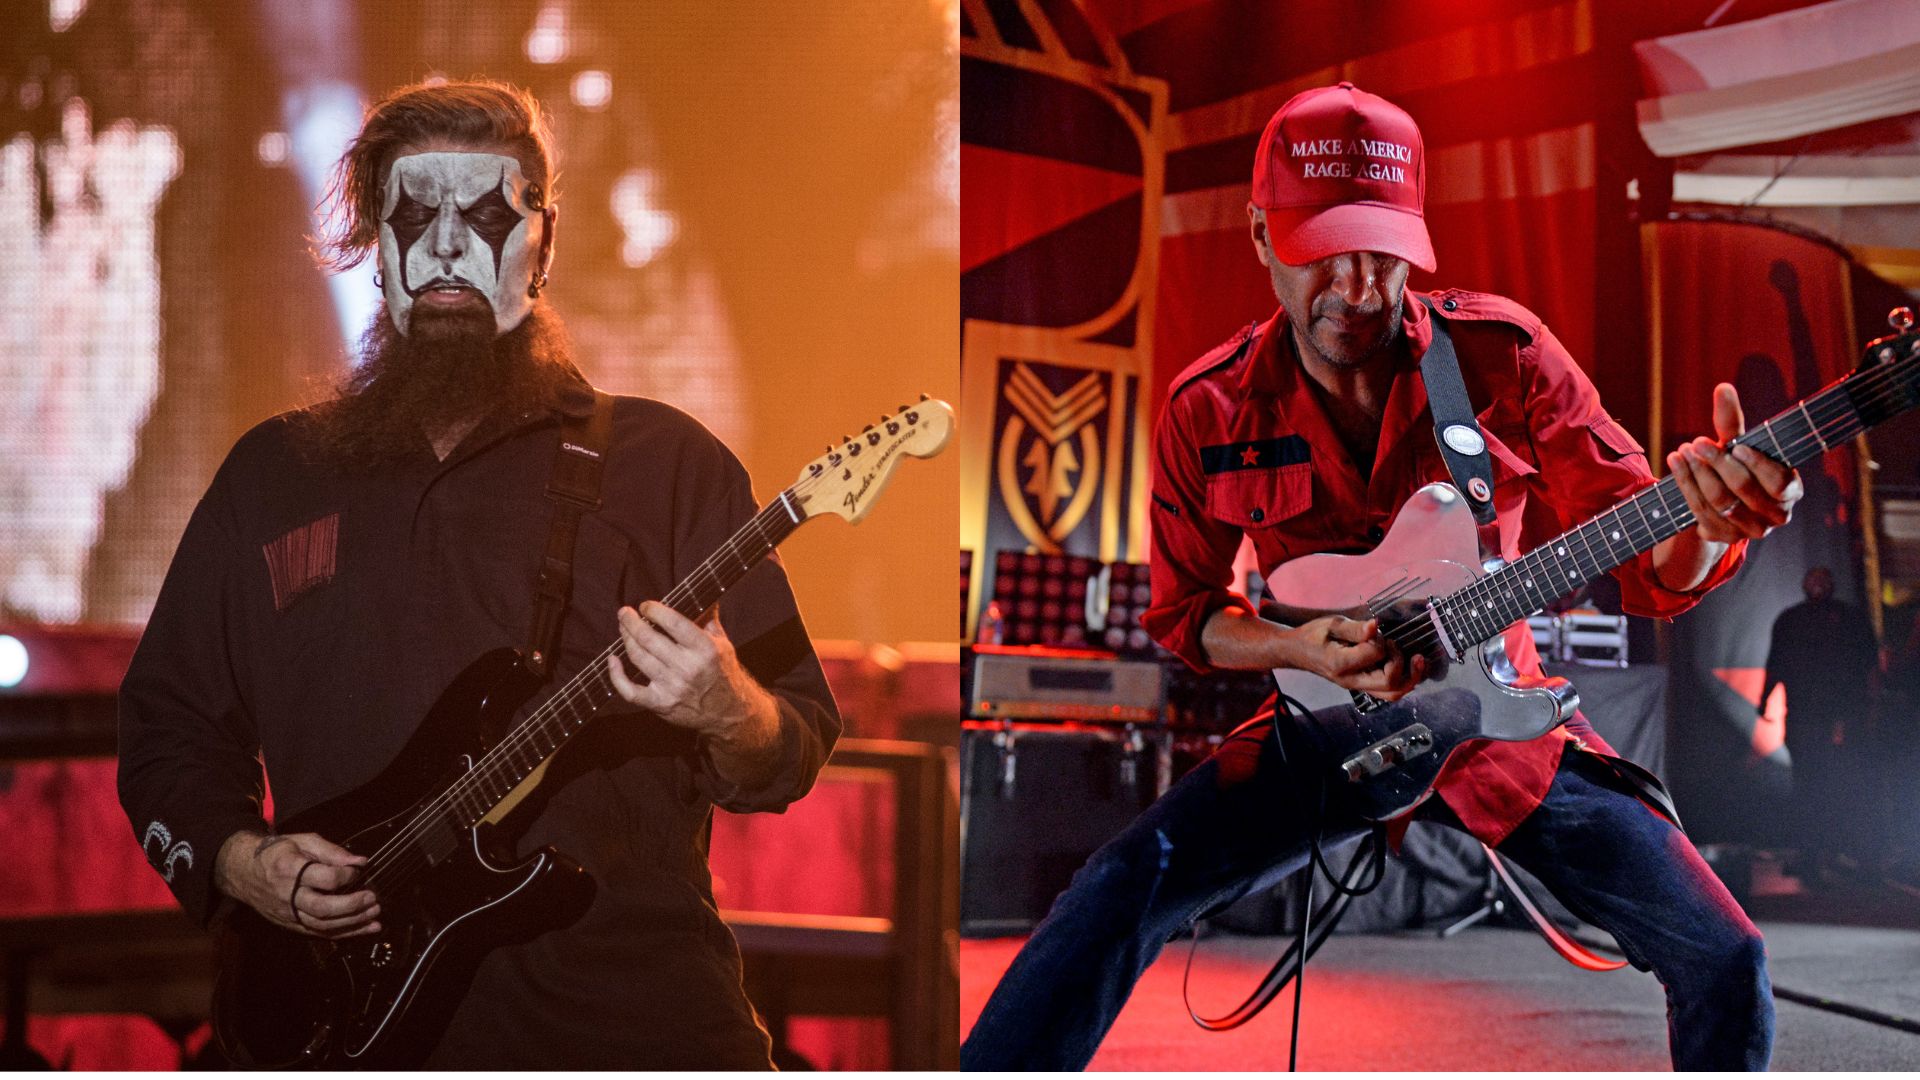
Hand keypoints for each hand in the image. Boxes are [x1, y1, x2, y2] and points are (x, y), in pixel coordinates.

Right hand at [214, 830, 377, 937]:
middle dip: (352, 906)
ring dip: (352, 924)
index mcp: (290, 870)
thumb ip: (332, 851)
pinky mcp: (289, 924)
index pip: (325, 878)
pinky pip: (318, 933)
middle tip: (373, 899)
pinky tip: (362, 930)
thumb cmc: (276, 852)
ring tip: (374, 917)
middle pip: (323, 909)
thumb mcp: (302, 841)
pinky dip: (343, 934)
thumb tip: (359, 862)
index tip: (360, 870)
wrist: (242, 870)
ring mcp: (288, 914)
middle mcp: (288, 895)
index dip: (347, 875)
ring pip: (322, 926)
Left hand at [607, 601, 775, 742]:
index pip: (673, 623)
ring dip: (626, 639)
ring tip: (623, 628)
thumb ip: (709, 619)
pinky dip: (616, 675)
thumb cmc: (723, 673)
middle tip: (624, 612)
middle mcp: (688, 667)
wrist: (727, 712)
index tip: (645, 606)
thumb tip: (700, 593)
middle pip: (649, 639)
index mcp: (704, 649)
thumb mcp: (723, 643)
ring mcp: (672, 687)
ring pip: (638, 658)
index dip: (654, 611)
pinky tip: (612, 660)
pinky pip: (630, 691)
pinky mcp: (661, 704)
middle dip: (631, 622)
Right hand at [1282, 615, 1426, 701]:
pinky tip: (1407, 665)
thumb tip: (1376, 626)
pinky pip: (1388, 691)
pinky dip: (1403, 680)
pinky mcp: (1362, 685)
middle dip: (1401, 663)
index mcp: (1342, 664)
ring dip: (1410, 677)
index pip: (1375, 654)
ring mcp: (1358, 686)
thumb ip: (1355, 628)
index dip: (1380, 639)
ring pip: (1393, 694)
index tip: (1372, 630)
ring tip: (1417, 659)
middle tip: (1396, 644)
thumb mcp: (1331, 624)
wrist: (1297, 651)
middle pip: (1390, 685)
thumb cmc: (1313, 635)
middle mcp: (1352, 681)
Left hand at [1665, 383, 1803, 542]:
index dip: (1756, 464)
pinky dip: (1685, 485)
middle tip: (1697, 442)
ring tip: (1682, 450)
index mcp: (1791, 492)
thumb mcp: (1737, 445)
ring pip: (1719, 501)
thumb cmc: (1737, 465)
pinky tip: (1675, 464)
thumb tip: (1722, 388)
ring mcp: (1749, 531)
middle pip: (1743, 489)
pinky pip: (1700, 513)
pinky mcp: (1722, 538)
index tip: (1735, 445)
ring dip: (1696, 473)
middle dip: (1717, 463)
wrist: (1719, 502)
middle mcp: (1775, 516)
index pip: (1779, 482)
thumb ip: (1732, 422)